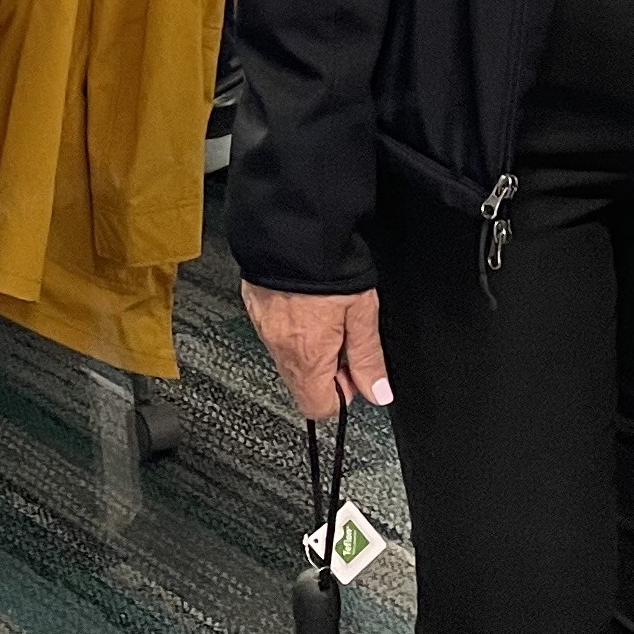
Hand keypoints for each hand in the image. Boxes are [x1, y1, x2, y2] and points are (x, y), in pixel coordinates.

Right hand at [242, 280, 392, 417]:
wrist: (294, 226)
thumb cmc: (329, 266)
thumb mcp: (362, 311)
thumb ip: (368, 356)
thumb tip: (379, 393)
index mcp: (307, 357)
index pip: (319, 407)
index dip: (344, 392)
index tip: (356, 367)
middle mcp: (279, 349)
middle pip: (304, 383)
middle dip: (328, 368)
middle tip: (345, 334)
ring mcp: (264, 327)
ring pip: (289, 358)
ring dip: (311, 347)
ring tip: (328, 313)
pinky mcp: (255, 307)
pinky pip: (275, 332)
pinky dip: (293, 326)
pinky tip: (308, 301)